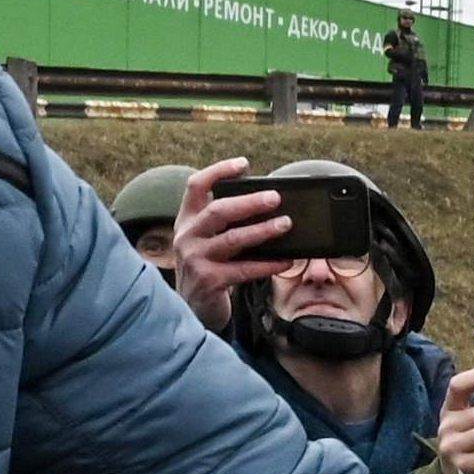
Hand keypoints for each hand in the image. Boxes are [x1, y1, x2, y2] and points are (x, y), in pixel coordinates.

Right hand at [170, 159, 292, 330]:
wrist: (193, 309)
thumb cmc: (209, 268)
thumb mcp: (209, 241)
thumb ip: (227, 224)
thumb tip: (268, 206)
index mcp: (187, 220)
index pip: (196, 186)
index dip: (218, 171)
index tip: (244, 164)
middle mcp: (187, 237)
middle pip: (218, 211)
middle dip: (249, 202)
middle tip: (276, 197)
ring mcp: (195, 259)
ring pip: (233, 239)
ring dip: (262, 230)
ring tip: (286, 224)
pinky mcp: (209, 281)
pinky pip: (244, 269)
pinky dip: (268, 264)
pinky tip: (286, 260)